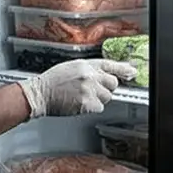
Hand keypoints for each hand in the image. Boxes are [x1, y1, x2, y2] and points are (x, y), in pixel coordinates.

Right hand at [21, 60, 136, 116]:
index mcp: (85, 64)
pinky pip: (99, 107)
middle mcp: (89, 76)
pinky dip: (92, 107)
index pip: (110, 65)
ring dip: (99, 98)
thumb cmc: (52, 81)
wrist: (39, 94)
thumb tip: (106, 75)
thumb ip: (89, 70)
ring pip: (107, 97)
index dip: (123, 69)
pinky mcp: (87, 103)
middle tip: (93, 89)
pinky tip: (80, 103)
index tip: (132, 72)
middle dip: (106, 88)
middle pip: (113, 83)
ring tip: (83, 96)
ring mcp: (89, 90)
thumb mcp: (71, 67)